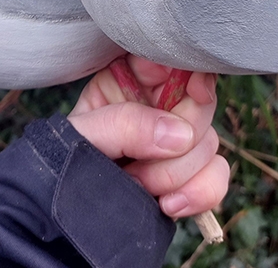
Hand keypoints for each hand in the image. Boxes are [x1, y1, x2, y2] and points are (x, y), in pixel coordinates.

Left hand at [68, 55, 229, 218]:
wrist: (61, 216)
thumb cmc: (61, 165)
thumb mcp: (82, 136)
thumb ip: (125, 125)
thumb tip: (180, 133)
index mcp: (129, 80)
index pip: (172, 60)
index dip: (190, 71)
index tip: (193, 90)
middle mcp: (157, 107)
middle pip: (200, 104)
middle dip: (177, 140)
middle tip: (138, 165)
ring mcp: (175, 143)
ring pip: (209, 144)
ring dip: (177, 173)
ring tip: (138, 186)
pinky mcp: (188, 177)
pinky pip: (216, 176)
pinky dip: (200, 193)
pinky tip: (168, 205)